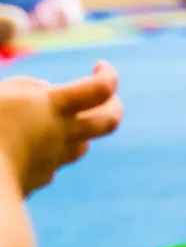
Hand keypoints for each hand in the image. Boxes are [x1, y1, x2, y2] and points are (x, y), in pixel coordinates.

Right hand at [0, 62, 121, 196]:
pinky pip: (51, 165)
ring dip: (77, 133)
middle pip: (109, 121)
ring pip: (81, 146)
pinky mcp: (37, 181)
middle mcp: (62, 134)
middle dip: (114, 106)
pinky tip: (24, 151)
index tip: (100, 65)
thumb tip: (47, 88)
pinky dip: (46, 154)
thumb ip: (25, 86)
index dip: (108, 74)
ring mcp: (53, 160)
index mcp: (54, 107)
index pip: (101, 89)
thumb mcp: (0, 95)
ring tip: (58, 122)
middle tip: (106, 98)